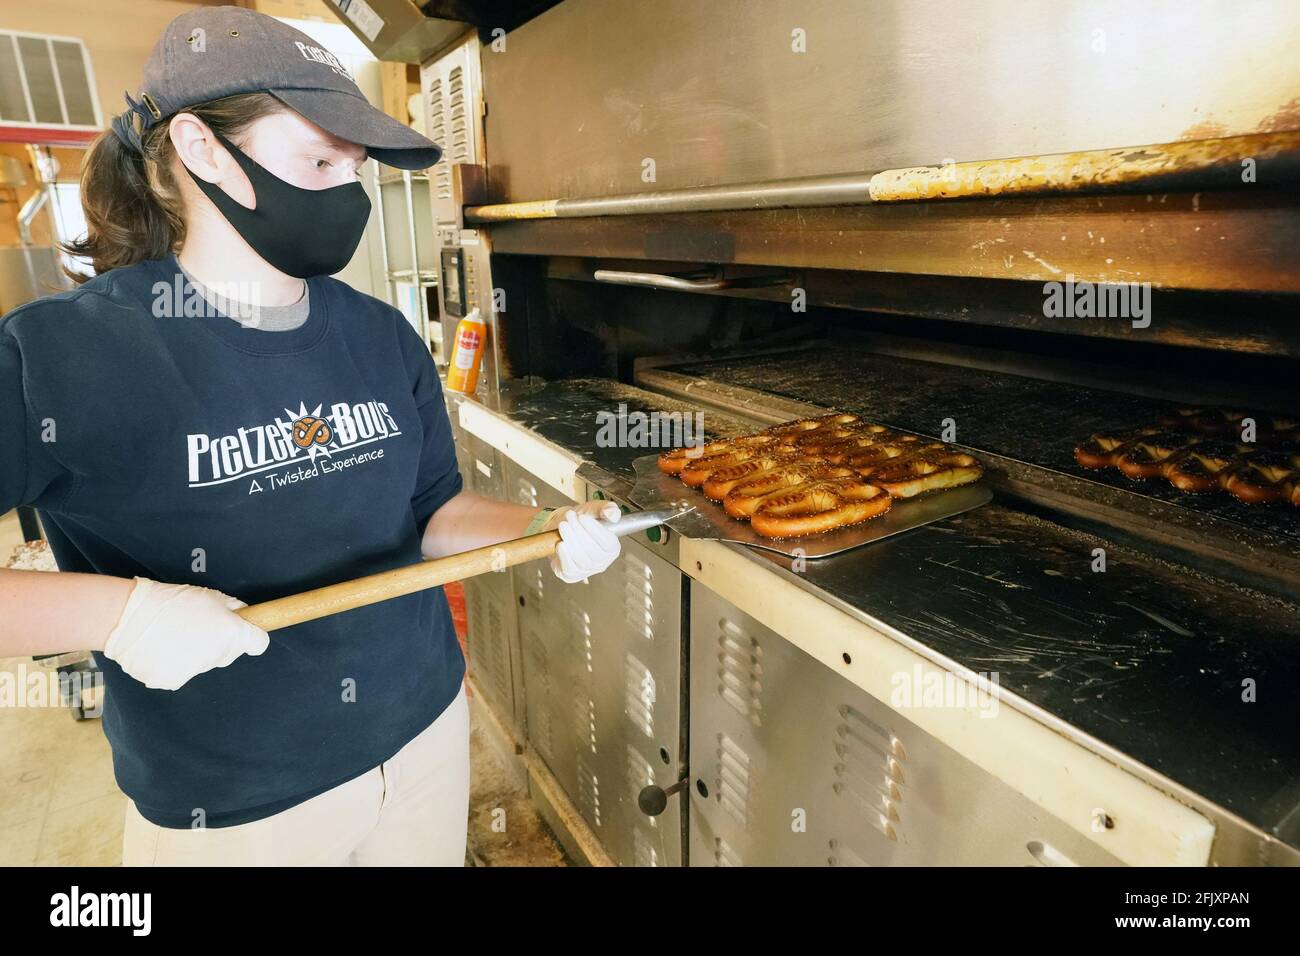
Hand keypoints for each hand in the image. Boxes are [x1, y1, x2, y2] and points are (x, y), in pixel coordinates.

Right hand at [103, 577, 270, 690]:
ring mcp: (194, 672)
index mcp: (231, 634)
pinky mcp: (171, 682)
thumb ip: (234, 610)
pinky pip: (179, 673)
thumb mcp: (212, 596)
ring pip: (203, 664)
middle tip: (197, 626)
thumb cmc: (171, 601)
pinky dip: (172, 663)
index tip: (245, 633)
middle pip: (229, 654)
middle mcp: (217, 656)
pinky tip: (159, 647)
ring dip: (194, 653)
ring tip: (173, 635)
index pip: (259, 644)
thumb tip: (245, 617)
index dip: (253, 636)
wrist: (127, 617)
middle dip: (219, 642)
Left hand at [543, 501, 621, 582]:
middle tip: (569, 517)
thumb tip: (613, 514)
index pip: (608, 543)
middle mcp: (602, 562)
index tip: (583, 517)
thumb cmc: (579, 520)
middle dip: (579, 531)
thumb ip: (607, 509)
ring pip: (581, 559)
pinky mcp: (571, 574)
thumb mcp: (594, 509)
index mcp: (612, 548)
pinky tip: (560, 544)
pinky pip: (569, 568)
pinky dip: (564, 555)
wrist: (561, 527)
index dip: (595, 530)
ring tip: (563, 525)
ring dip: (570, 540)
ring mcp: (587, 570)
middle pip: (593, 552)